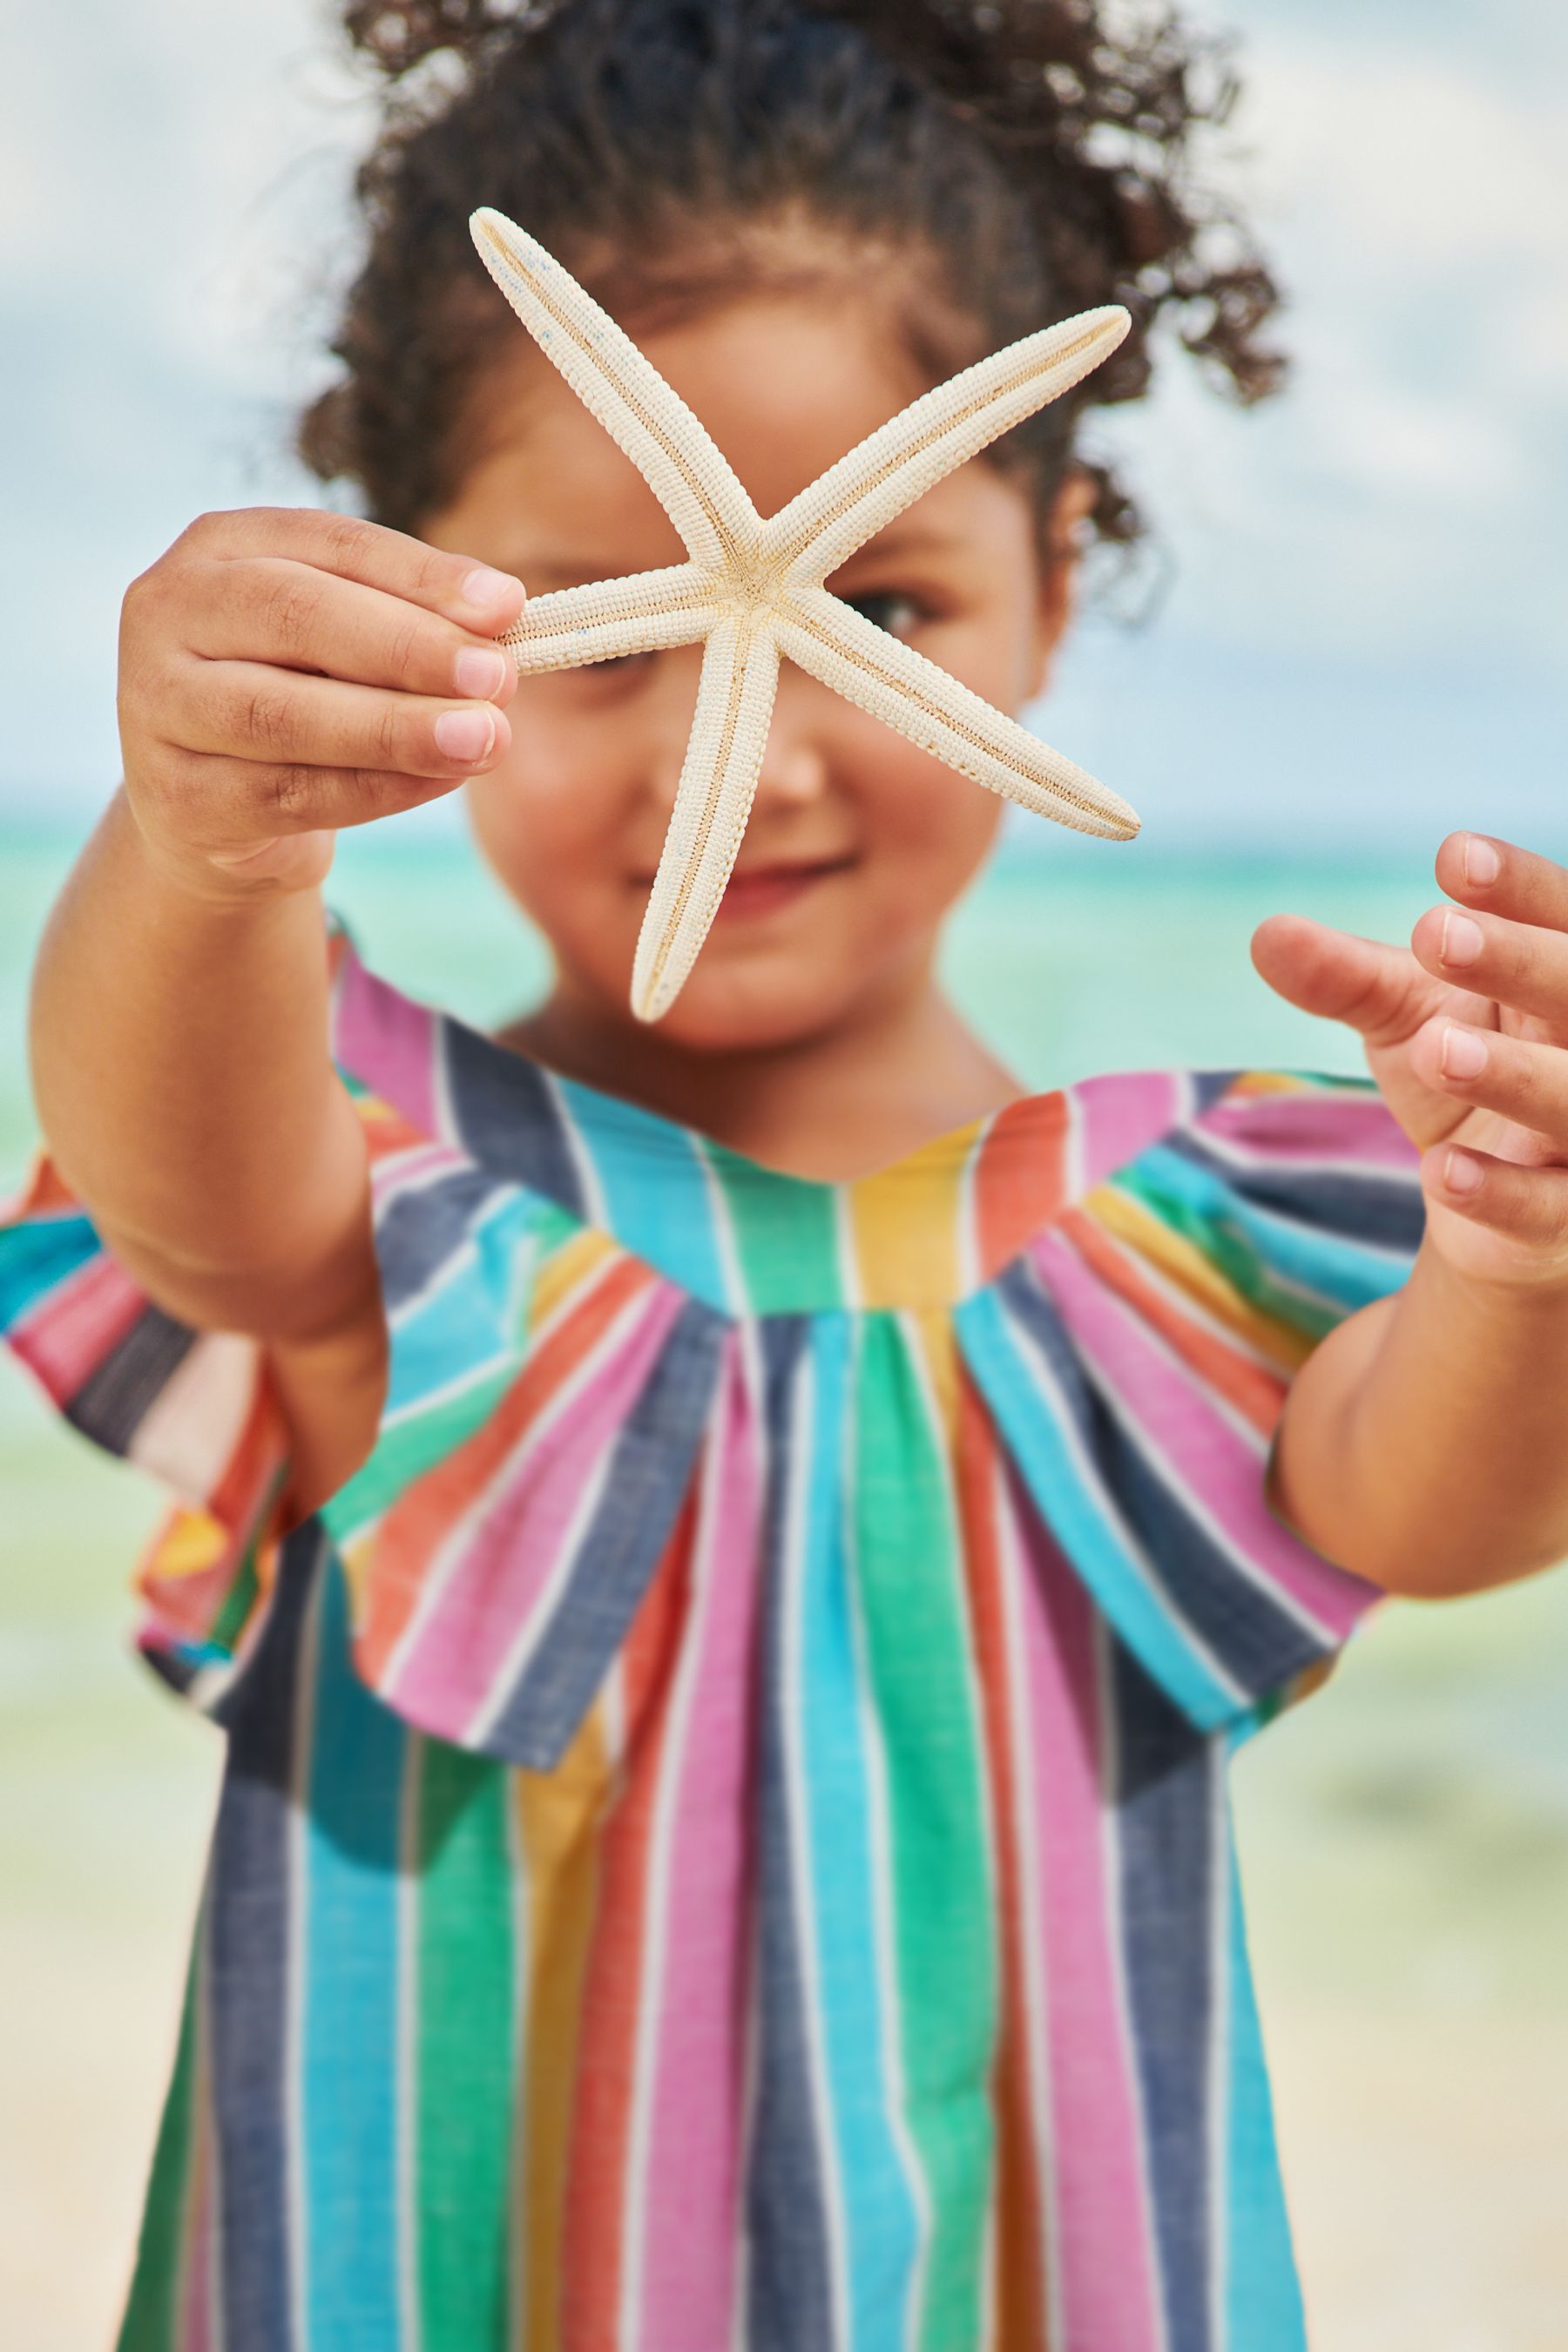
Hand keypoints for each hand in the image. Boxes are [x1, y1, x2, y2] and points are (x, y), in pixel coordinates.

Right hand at [117, 507, 524, 896]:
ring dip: (395, 728)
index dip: (420, 575)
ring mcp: (158, 703)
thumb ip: (412, 620)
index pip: (328, 542)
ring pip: (283, 714)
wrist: (213, 804)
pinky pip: (286, 793)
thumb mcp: (346, 640)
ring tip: (484, 737)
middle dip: (408, 647)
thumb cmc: (300, 694)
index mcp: (219, 545)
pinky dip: (375, 789)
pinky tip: (440, 781)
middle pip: (294, 616)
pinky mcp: (176, 793)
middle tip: (500, 678)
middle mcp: (171, 610)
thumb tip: (503, 617)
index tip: (507, 608)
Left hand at [1251, 831, 1567, 1289]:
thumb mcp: (1405, 1018)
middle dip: (1518, 961)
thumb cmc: (1466, 1075)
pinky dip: (1497, 1190)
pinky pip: (1546, 1207)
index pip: (1563, 916)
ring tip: (1437, 1049)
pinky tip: (1440, 1172)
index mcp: (1562, 980)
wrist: (1495, 1208)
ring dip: (1510, 1074)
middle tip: (1435, 934)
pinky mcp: (1566, 1220)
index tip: (1453, 857)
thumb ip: (1346, 979)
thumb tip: (1267, 935)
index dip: (1521, 887)